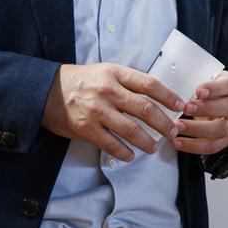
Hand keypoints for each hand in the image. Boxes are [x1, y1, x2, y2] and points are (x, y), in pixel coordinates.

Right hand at [42, 63, 183, 161]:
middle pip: (145, 108)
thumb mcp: (106, 72)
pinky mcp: (86, 128)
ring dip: (147, 141)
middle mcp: (108, 91)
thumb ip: (128, 82)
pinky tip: (130, 155)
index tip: (181, 105)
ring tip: (153, 147)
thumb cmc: (80, 81)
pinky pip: (111, 143)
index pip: (149, 84)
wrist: (47, 91)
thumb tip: (155, 96)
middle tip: (173, 131)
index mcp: (115, 74)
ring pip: (131, 129)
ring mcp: (97, 110)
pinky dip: (124, 152)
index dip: (169, 96)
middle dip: (164, 123)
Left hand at [173, 71, 227, 155]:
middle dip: (205, 108)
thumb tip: (167, 82)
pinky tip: (178, 142)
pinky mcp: (225, 139)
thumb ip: (190, 80)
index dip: (214, 88)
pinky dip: (194, 146)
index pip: (227, 85)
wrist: (212, 103)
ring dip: (198, 129)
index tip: (198, 90)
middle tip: (185, 108)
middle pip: (227, 107)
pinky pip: (212, 146)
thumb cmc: (202, 90)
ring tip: (178, 127)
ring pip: (221, 129)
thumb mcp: (200, 79)